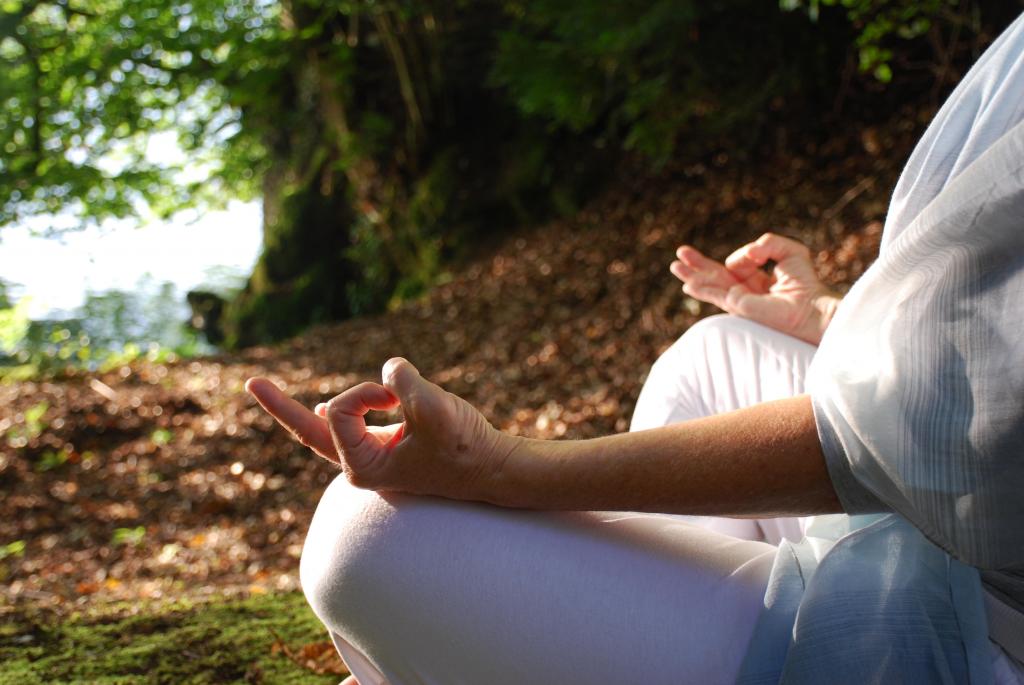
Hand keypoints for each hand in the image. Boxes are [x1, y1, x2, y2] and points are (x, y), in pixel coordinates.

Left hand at [246, 358, 515, 499]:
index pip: (339, 411)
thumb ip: (403, 382)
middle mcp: (362, 466)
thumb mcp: (432, 409)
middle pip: (310, 431)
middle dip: (281, 406)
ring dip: (326, 405)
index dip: (365, 391)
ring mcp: (374, 457)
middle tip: (251, 383)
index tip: (398, 396)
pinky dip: (349, 407)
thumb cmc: (464, 448)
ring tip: (269, 393)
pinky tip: (323, 409)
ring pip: (334, 424)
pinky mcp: (389, 448)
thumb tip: (390, 371)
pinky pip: (354, 424)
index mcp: (363, 467)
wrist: (494, 471)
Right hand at [670, 232, 839, 344]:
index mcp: (755, 279)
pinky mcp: (739, 306)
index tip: (758, 253)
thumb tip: (748, 252)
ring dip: (691, 275)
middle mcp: (743, 291)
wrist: (812, 308)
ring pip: (710, 285)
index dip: (743, 255)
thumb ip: (767, 242)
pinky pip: (716, 295)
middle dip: (697, 264)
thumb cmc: (807, 282)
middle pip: (714, 275)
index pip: (736, 264)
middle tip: (680, 253)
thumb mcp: (790, 251)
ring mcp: (739, 300)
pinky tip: (688, 284)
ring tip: (674, 266)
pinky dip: (701, 288)